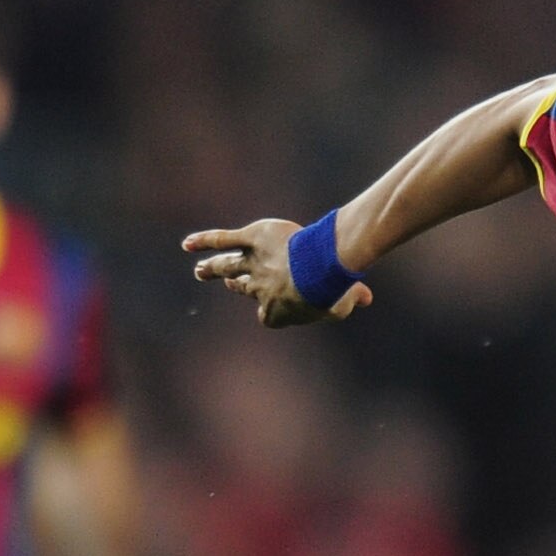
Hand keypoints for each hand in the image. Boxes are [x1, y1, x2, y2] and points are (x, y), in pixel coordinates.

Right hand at [182, 219, 371, 327]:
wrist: (317, 269)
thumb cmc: (329, 293)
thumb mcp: (344, 303)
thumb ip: (352, 300)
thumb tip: (368, 299)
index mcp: (274, 312)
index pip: (267, 315)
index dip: (272, 311)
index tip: (280, 307)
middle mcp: (258, 290)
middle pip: (243, 288)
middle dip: (237, 286)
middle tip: (230, 283)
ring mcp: (252, 264)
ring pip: (226, 267)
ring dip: (212, 269)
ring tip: (201, 271)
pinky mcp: (250, 240)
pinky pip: (223, 240)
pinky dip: (205, 241)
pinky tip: (188, 244)